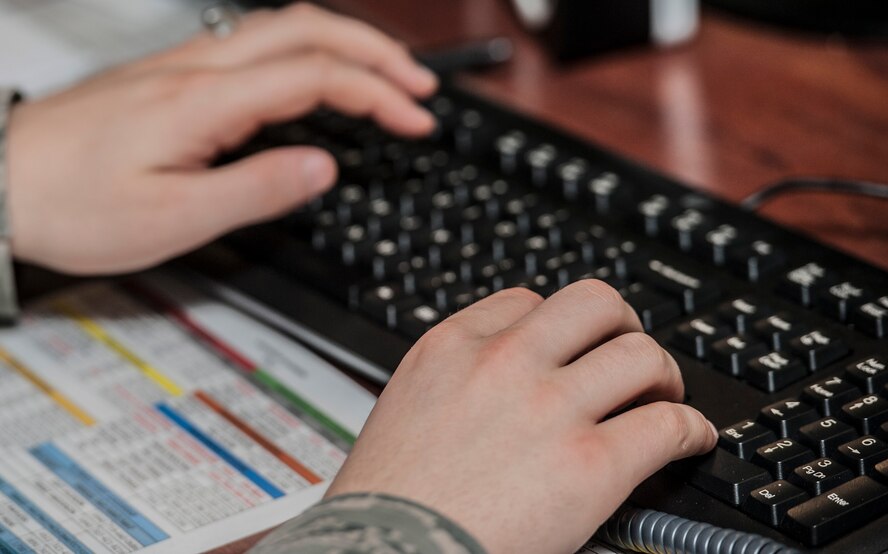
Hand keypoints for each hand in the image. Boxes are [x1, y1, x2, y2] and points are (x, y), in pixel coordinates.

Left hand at [6, 3, 435, 273]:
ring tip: (383, 74)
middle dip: (375, 49)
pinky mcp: (171, 76)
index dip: (378, 93)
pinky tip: (314, 78)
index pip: (316, 76)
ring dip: (342, 43)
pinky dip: (305, 52)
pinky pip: (254, 44)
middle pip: (306, 28)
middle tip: (418, 84)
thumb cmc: (72, 204)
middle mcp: (197, 69)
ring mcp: (183, 65)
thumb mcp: (173, 218)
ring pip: (280, 27)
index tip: (416, 119)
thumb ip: (256, 189)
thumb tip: (322, 168)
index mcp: (205, 101)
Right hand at [327, 281, 717, 553]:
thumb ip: (456, 378)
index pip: (528, 302)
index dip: (558, 325)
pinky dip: (690, 429)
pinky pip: (667, 424)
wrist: (386, 552)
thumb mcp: (406, 406)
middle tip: (628, 352)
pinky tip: (688, 439)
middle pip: (595, 304)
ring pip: (640, 355)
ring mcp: (550, 408)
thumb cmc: (386, 500)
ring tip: (663, 396)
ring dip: (662, 374)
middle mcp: (506, 363)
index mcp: (454, 346)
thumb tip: (496, 381)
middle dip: (621, 325)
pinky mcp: (590, 463)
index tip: (571, 347)